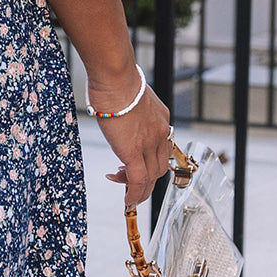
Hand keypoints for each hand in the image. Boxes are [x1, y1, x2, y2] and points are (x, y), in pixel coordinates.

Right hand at [91, 73, 172, 211]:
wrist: (115, 76)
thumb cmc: (116, 78)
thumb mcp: (131, 94)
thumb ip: (129, 106)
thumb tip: (115, 105)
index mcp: (161, 119)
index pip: (161, 148)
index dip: (150, 160)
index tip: (135, 163)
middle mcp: (160, 133)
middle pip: (159, 166)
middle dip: (145, 178)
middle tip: (125, 177)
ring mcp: (148, 144)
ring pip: (150, 177)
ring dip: (138, 188)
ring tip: (122, 188)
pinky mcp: (133, 151)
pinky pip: (137, 180)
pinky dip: (134, 193)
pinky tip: (127, 201)